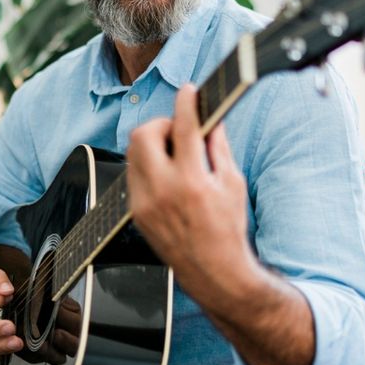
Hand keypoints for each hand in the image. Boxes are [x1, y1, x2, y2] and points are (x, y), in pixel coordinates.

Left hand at [126, 84, 250, 293]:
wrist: (212, 271)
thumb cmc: (227, 229)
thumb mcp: (232, 183)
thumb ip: (218, 147)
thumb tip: (211, 120)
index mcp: (192, 181)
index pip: (184, 128)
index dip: (186, 103)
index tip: (189, 92)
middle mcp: (163, 190)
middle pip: (143, 134)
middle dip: (160, 124)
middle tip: (177, 130)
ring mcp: (144, 202)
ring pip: (132, 152)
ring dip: (151, 143)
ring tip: (173, 152)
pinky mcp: (135, 212)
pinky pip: (133, 174)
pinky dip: (147, 165)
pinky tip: (166, 173)